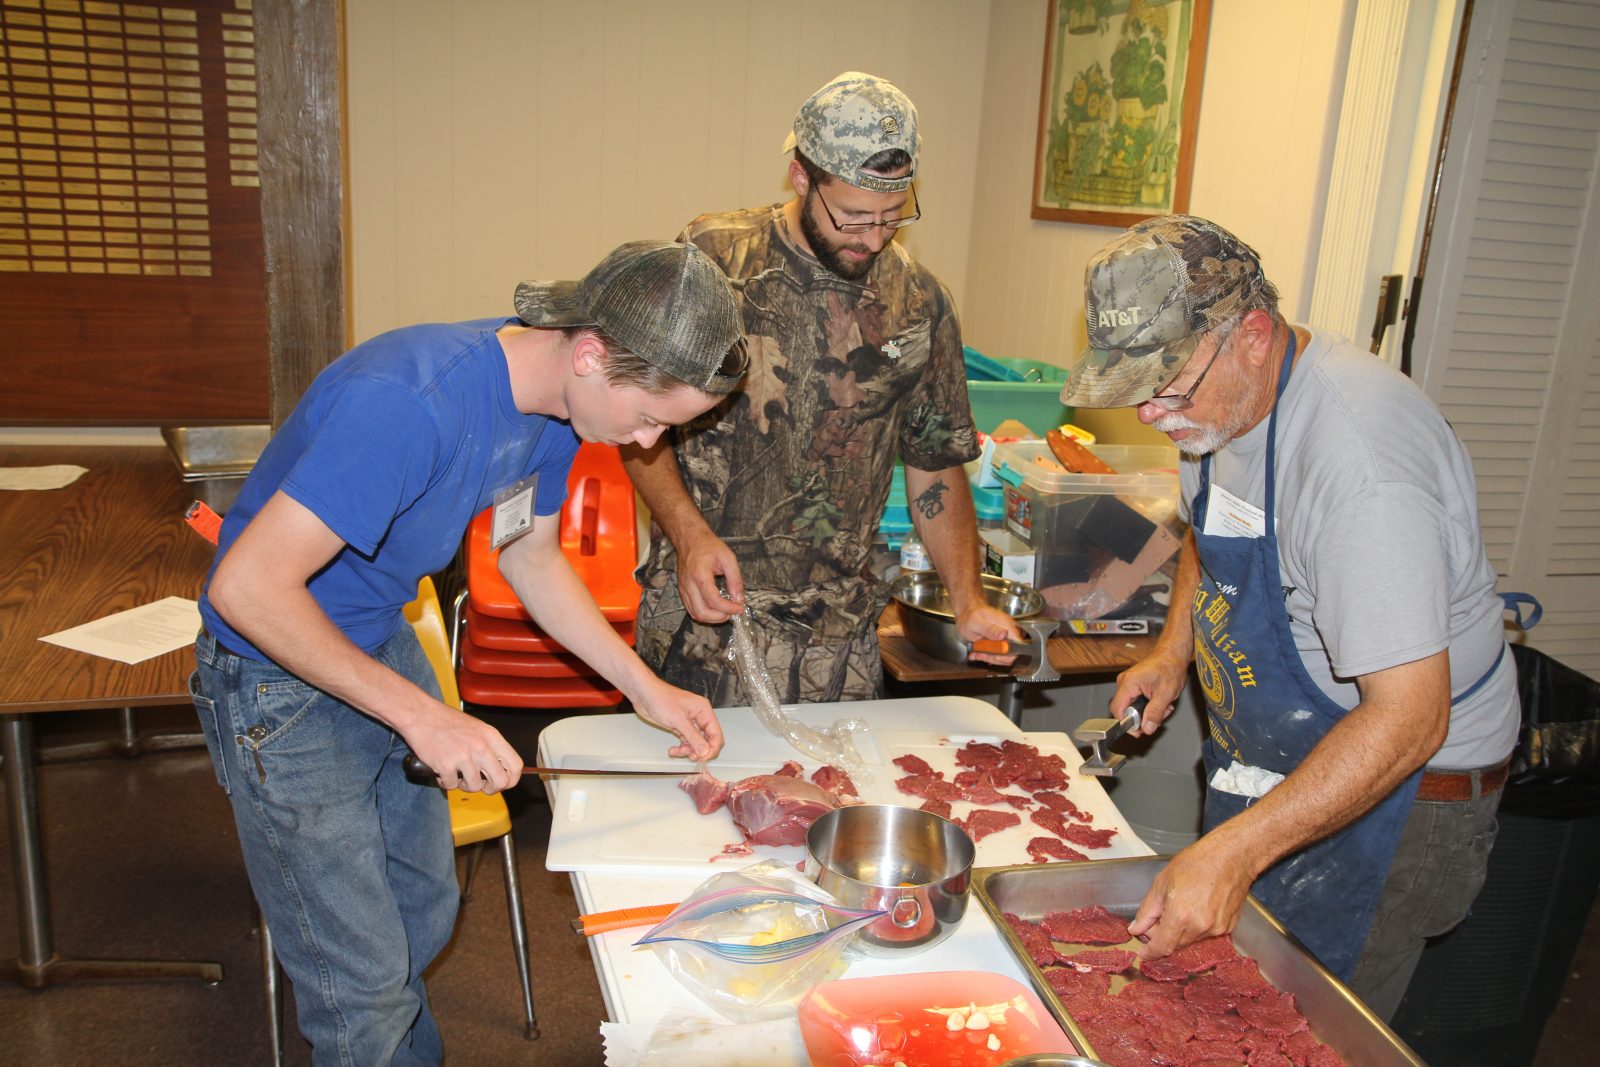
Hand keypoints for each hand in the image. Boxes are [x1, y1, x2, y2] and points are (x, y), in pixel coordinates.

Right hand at [404, 705, 523, 793]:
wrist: (421, 715)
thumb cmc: (447, 721)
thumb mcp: (478, 729)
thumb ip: (490, 747)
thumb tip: (499, 770)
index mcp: (492, 737)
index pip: (516, 765)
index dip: (511, 779)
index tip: (502, 783)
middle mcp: (482, 747)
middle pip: (500, 782)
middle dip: (490, 788)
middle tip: (480, 784)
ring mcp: (464, 756)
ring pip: (474, 787)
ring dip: (464, 785)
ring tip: (456, 774)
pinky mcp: (446, 764)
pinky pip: (451, 785)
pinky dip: (446, 782)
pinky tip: (442, 771)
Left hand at [633, 680, 724, 760]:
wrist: (643, 694)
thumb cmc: (660, 698)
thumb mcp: (678, 719)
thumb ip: (693, 737)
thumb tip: (705, 750)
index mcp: (703, 710)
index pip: (716, 733)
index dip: (712, 747)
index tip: (704, 757)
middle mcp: (698, 716)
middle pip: (707, 739)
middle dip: (699, 750)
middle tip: (691, 756)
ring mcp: (689, 722)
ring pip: (695, 742)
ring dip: (688, 750)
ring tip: (678, 751)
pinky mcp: (679, 726)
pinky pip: (685, 741)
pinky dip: (680, 747)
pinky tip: (673, 750)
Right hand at [675, 530, 744, 623]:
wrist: (690, 539)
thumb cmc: (708, 545)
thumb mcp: (728, 559)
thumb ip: (735, 580)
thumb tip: (739, 598)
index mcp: (700, 575)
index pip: (713, 600)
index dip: (728, 608)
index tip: (739, 608)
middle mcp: (688, 585)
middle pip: (701, 612)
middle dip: (719, 617)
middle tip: (732, 612)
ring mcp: (683, 589)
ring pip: (695, 614)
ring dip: (712, 618)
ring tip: (725, 611)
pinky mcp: (682, 591)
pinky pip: (692, 609)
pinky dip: (704, 613)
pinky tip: (715, 608)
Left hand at [955, 603, 1023, 666]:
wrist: (966, 616)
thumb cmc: (970, 616)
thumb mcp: (975, 622)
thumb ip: (989, 629)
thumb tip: (1004, 634)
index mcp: (1006, 625)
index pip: (1017, 645)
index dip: (1007, 654)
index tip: (993, 654)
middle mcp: (1008, 632)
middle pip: (1010, 654)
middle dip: (993, 657)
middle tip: (979, 653)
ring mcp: (1004, 639)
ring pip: (1002, 657)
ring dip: (987, 657)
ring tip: (975, 652)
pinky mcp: (999, 644)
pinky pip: (997, 656)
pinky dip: (985, 656)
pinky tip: (976, 652)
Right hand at [1112, 645, 1190, 736]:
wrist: (1173, 655)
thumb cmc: (1170, 667)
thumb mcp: (1165, 694)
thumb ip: (1155, 713)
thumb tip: (1147, 728)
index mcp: (1129, 683)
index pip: (1117, 710)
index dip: (1127, 724)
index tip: (1139, 731)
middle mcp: (1124, 682)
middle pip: (1126, 710)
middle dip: (1144, 717)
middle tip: (1159, 716)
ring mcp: (1128, 683)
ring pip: (1132, 707)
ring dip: (1148, 711)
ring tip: (1163, 706)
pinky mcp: (1133, 684)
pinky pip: (1136, 701)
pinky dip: (1148, 705)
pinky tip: (1159, 701)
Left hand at [1127, 835, 1253, 959]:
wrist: (1231, 856)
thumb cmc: (1197, 862)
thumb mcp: (1162, 882)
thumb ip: (1147, 910)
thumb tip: (1136, 929)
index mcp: (1180, 915)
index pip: (1162, 946)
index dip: (1150, 952)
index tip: (1144, 953)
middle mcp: (1200, 927)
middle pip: (1175, 944)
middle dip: (1163, 936)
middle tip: (1157, 919)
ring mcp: (1216, 929)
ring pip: (1191, 940)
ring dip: (1180, 931)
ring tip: (1180, 906)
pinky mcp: (1228, 927)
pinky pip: (1206, 934)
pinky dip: (1196, 927)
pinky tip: (1197, 907)